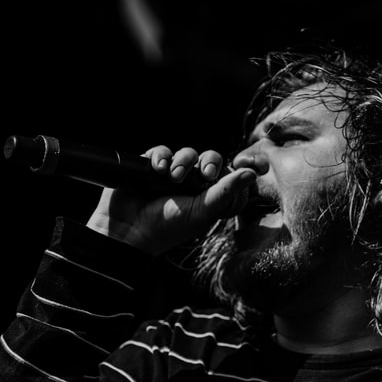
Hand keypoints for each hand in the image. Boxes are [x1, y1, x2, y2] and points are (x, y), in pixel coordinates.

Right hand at [87, 145, 256, 254]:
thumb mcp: (202, 211)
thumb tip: (253, 173)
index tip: (235, 176)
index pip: (230, 176)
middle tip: (205, 175)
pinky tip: (157, 169)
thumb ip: (227, 191)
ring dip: (183, 161)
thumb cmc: (168, 226)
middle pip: (210, 159)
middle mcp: (193, 185)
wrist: (129, 229)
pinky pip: (162, 152)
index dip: (233, 174)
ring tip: (172, 176)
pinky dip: (161, 157)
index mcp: (210, 197)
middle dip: (209, 162)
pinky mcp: (151, 167)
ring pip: (187, 153)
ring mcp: (172, 175)